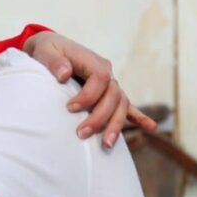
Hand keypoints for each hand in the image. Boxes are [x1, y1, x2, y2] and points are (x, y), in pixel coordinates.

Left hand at [23, 31, 156, 147]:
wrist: (50, 51)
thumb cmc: (47, 51)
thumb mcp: (45, 51)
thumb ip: (54, 62)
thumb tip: (64, 74)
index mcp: (93, 61)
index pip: (100, 78)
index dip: (89, 95)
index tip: (70, 108)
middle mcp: (106, 73)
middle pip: (113, 96)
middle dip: (100, 117)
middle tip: (81, 134)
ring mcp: (109, 85)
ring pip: (121, 105)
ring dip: (116, 125)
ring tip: (106, 144)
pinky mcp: (107, 96)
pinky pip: (127, 106)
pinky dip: (139, 117)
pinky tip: (151, 128)